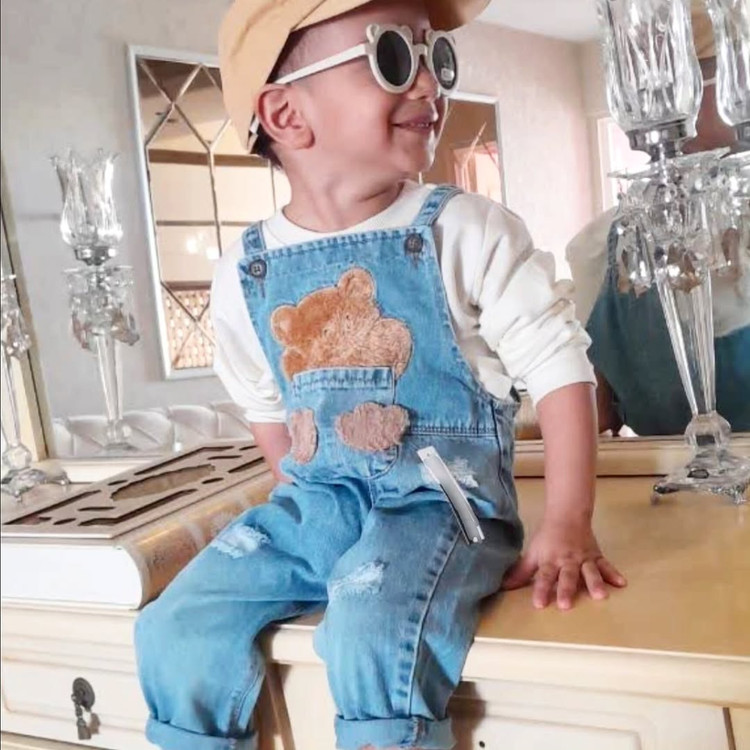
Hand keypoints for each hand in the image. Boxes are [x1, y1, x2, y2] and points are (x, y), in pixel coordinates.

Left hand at [502, 518, 625, 609]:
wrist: (567, 515)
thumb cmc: (548, 537)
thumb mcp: (533, 553)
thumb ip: (521, 572)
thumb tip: (503, 586)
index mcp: (551, 561)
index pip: (544, 577)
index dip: (541, 590)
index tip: (539, 604)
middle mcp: (567, 561)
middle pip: (567, 576)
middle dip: (566, 590)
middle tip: (566, 605)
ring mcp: (584, 559)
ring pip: (589, 572)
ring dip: (594, 583)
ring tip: (600, 596)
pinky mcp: (596, 556)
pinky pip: (606, 565)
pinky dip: (613, 573)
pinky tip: (621, 583)